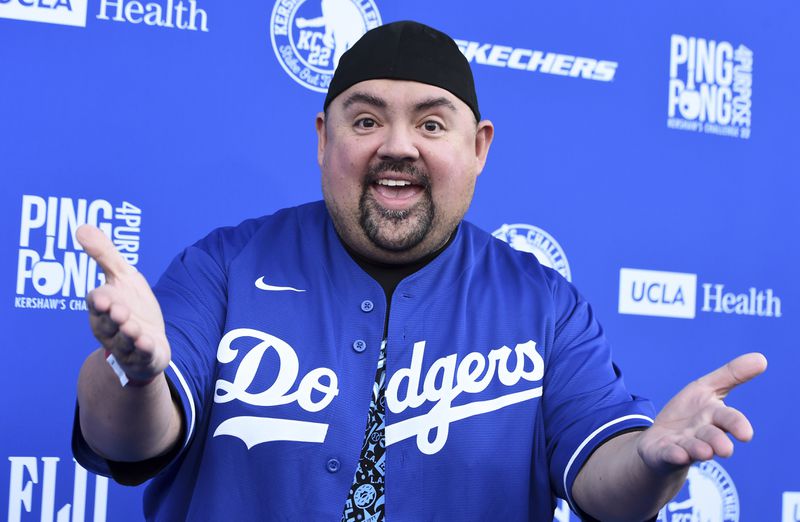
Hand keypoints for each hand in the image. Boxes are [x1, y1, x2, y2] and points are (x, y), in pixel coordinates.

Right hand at [77, 224, 169, 381]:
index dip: (100, 300)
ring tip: (134, 328)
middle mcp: (110, 327)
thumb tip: (81, 227)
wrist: (149, 340)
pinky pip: (142, 355)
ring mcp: (126, 344)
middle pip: (108, 323)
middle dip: (113, 317)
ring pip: (124, 340)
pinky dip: (144, 349)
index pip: (98, 302)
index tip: (102, 296)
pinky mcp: (143, 356)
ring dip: (128, 334)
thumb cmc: (132, 306)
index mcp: (103, 307)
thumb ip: (104, 255)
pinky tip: (149, 343)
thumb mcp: (122, 277)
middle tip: (119, 310)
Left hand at [637, 352, 766, 473]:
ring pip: (693, 448)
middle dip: (719, 442)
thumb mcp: (706, 389)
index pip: (729, 419)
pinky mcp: (664, 453)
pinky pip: (669, 454)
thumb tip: (762, 358)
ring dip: (699, 449)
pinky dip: (674, 454)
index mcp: (713, 417)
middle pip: (713, 437)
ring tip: (705, 452)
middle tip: (725, 449)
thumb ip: (731, 375)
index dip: (737, 425)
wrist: (660, 442)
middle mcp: (701, 435)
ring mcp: (683, 445)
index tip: (746, 434)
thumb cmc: (689, 414)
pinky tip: (677, 453)